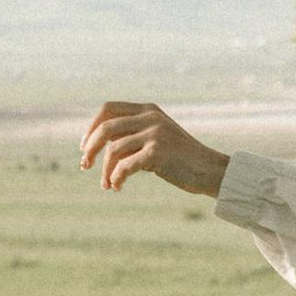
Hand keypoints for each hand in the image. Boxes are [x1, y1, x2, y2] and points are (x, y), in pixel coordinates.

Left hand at [81, 100, 230, 197]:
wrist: (210, 170)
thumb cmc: (181, 158)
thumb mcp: (157, 138)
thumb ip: (133, 135)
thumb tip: (97, 144)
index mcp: (148, 110)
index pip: (108, 109)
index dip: (91, 127)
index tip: (85, 146)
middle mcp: (150, 118)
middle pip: (105, 128)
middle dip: (90, 148)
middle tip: (85, 166)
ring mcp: (154, 134)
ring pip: (113, 151)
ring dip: (105, 171)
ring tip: (107, 185)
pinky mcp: (157, 152)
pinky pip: (124, 166)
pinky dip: (116, 178)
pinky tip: (117, 187)